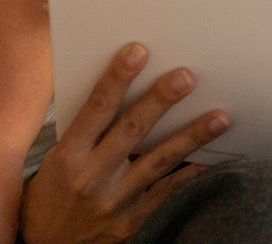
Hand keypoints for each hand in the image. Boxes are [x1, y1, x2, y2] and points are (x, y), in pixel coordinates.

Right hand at [20, 43, 231, 243]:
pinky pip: (166, 190)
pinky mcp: (131, 219)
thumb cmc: (51, 194)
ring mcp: (114, 200)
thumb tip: (121, 87)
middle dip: (160, 100)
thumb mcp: (56, 158)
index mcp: (68, 155)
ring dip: (191, 137)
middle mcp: (92, 177)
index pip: (96, 108)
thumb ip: (87, 129)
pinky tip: (209, 155)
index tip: (137, 53)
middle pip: (131, 130)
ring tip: (220, 118)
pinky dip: (188, 171)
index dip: (117, 78)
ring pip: (158, 161)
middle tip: (186, 77)